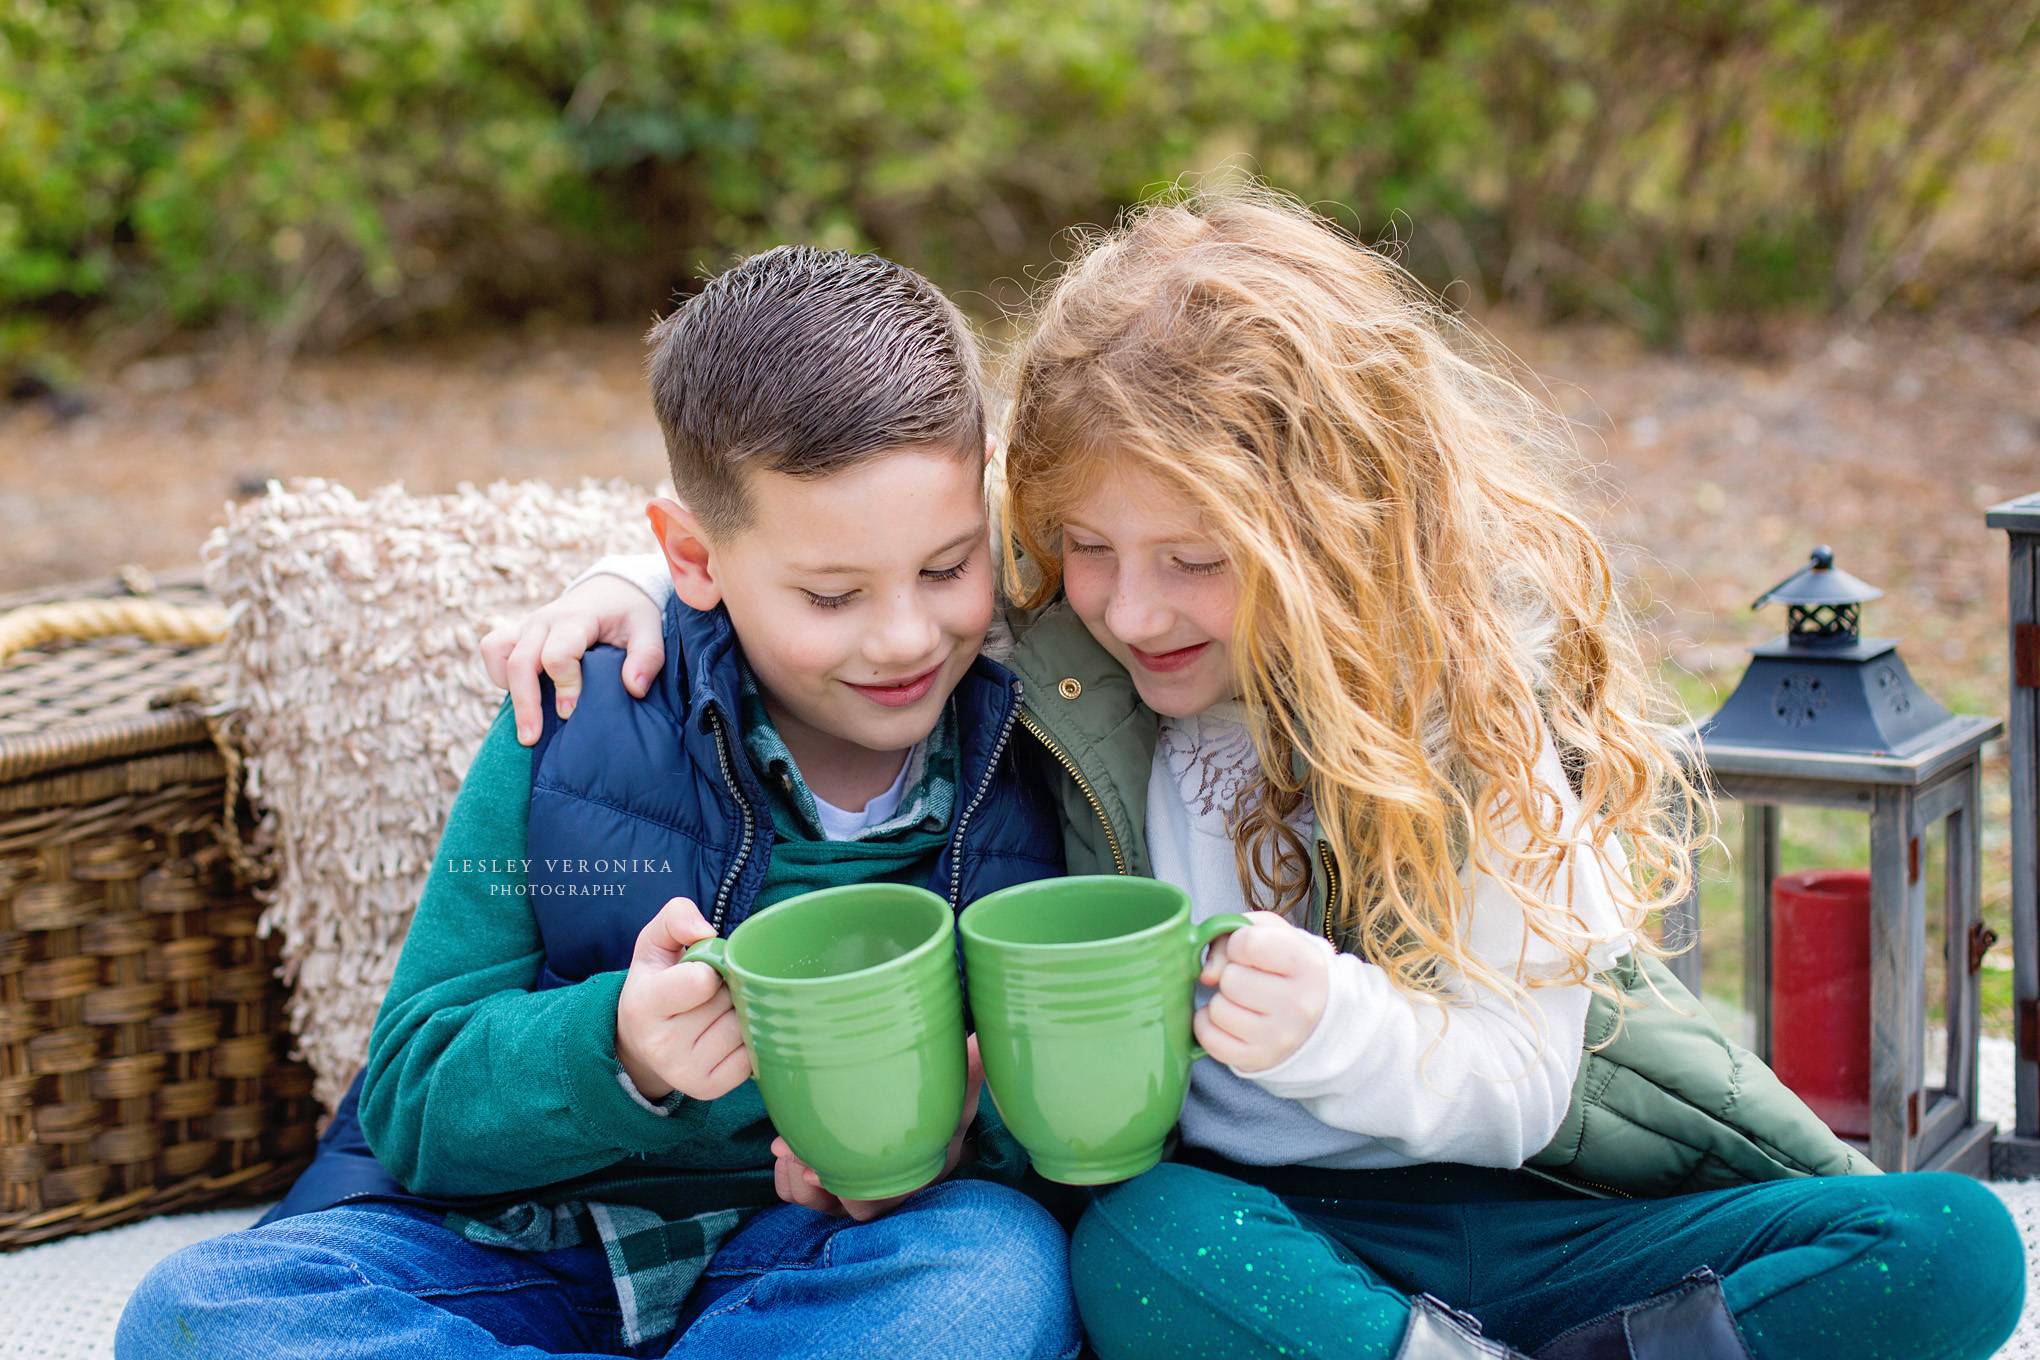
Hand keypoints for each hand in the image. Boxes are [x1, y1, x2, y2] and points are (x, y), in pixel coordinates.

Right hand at [481, 574, 665, 744]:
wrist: (612, 591)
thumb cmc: (630, 615)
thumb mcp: (649, 630)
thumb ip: (647, 658)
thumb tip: (634, 689)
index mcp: (577, 619)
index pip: (558, 655)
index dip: (564, 687)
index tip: (571, 712)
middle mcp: (545, 620)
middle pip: (522, 662)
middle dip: (526, 703)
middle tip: (531, 739)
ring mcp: (528, 624)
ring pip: (497, 651)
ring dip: (508, 687)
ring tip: (525, 719)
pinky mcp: (518, 631)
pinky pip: (493, 648)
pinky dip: (499, 672)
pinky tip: (521, 691)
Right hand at [614, 897, 750, 1102]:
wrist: (641, 1043)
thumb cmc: (656, 983)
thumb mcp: (654, 943)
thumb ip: (676, 917)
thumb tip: (708, 931)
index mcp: (645, 1004)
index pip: (701, 981)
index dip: (712, 969)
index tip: (703, 972)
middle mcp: (661, 1045)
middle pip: (729, 1002)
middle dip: (729, 990)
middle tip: (711, 994)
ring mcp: (685, 1073)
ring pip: (744, 1028)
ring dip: (741, 1014)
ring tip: (716, 1014)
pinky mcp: (708, 1089)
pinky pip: (752, 1055)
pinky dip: (746, 1041)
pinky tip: (725, 1036)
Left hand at [768, 1034, 985, 1221]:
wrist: (927, 1115)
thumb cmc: (941, 1109)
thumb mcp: (956, 1093)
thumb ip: (968, 1071)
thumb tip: (979, 1040)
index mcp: (911, 1179)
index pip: (873, 1205)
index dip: (843, 1191)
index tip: (817, 1167)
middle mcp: (884, 1193)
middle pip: (839, 1205)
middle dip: (812, 1179)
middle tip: (792, 1148)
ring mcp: (856, 1192)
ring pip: (816, 1203)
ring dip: (796, 1178)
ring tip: (785, 1146)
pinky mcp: (829, 1188)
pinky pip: (799, 1197)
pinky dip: (787, 1180)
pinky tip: (785, 1152)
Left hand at [1193, 911, 1330, 1073]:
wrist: (1315, 1015)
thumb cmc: (1284, 966)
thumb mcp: (1270, 933)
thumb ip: (1231, 932)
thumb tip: (1207, 975)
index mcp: (1307, 965)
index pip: (1248, 943)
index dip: (1238, 944)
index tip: (1250, 952)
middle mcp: (1299, 1004)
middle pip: (1231, 979)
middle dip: (1231, 975)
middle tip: (1248, 980)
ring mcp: (1280, 1037)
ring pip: (1218, 1010)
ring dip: (1222, 1000)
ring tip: (1241, 1000)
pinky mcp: (1259, 1059)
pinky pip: (1210, 1039)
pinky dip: (1208, 1025)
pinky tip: (1227, 1018)